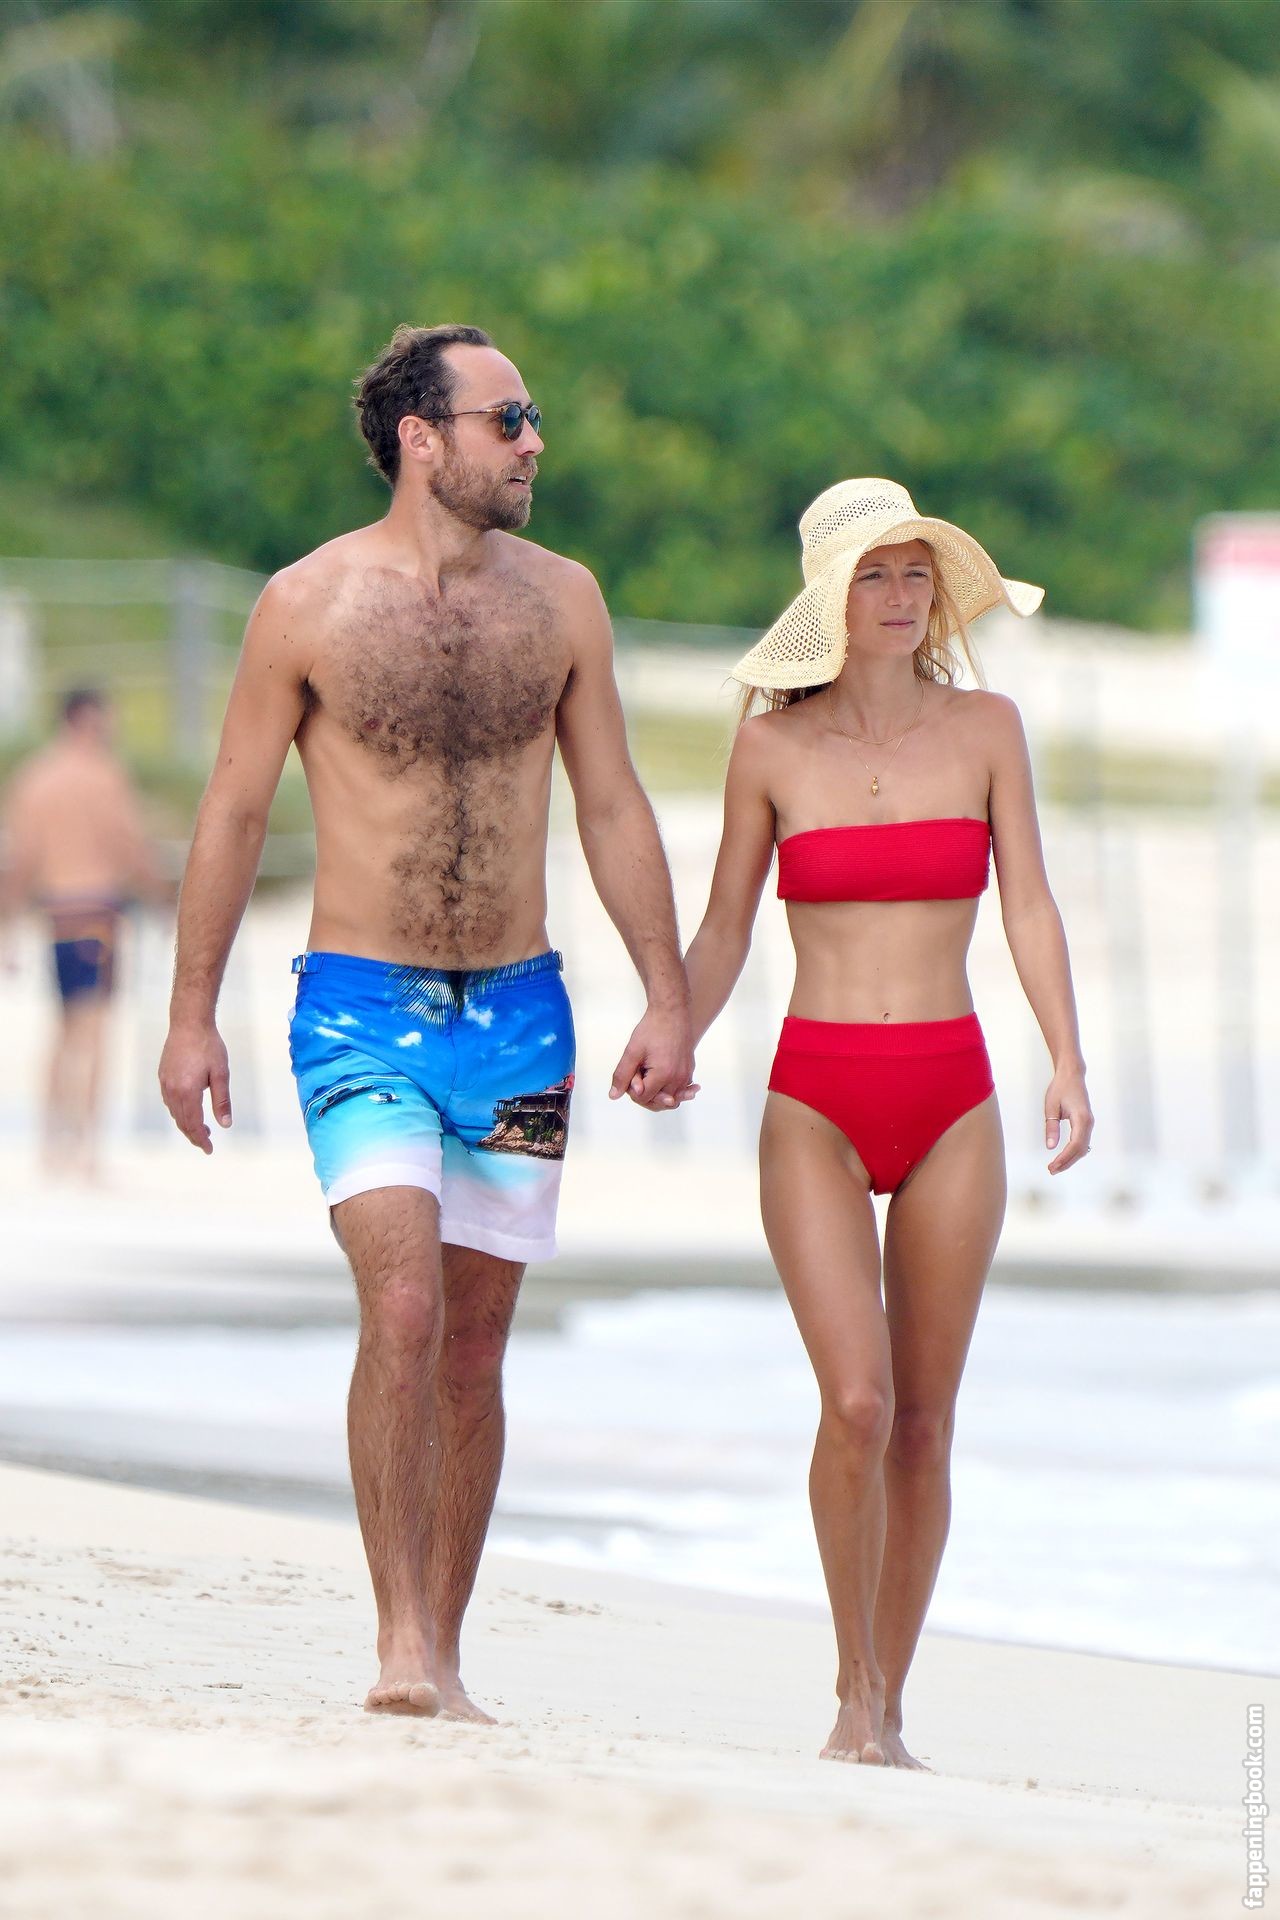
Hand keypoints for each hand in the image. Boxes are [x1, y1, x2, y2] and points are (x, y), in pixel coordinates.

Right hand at [159, 1021, 231, 1151]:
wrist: (189, 1023)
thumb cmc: (208, 1046)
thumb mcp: (221, 1074)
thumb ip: (222, 1101)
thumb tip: (225, 1124)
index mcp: (188, 1092)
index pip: (193, 1124)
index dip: (201, 1139)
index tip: (209, 1149)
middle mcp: (173, 1090)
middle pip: (182, 1121)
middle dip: (194, 1135)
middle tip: (206, 1144)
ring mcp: (165, 1083)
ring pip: (174, 1113)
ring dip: (186, 1124)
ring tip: (201, 1129)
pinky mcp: (163, 1076)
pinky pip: (169, 1101)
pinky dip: (179, 1111)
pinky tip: (188, 1110)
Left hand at [609, 1006, 698, 1111]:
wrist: (671, 1013)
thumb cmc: (653, 1029)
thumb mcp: (632, 1052)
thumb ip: (622, 1075)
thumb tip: (614, 1094)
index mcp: (663, 1075)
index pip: (643, 1098)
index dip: (633, 1088)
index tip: (633, 1071)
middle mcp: (678, 1079)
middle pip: (657, 1102)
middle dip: (645, 1093)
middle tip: (640, 1073)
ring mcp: (686, 1076)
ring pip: (670, 1099)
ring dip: (658, 1093)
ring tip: (649, 1077)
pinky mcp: (689, 1071)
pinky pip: (680, 1091)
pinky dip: (671, 1091)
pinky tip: (667, 1085)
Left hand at [1045, 1065, 1092, 1174]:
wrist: (1072, 1075)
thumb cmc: (1060, 1088)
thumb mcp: (1051, 1107)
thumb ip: (1051, 1127)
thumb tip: (1050, 1147)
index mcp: (1081, 1118)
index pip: (1074, 1145)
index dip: (1064, 1158)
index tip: (1052, 1166)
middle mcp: (1089, 1122)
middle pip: (1080, 1150)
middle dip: (1066, 1162)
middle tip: (1051, 1170)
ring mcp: (1089, 1123)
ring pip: (1083, 1147)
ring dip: (1070, 1158)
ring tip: (1055, 1166)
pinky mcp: (1086, 1123)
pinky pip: (1082, 1142)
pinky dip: (1074, 1152)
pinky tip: (1065, 1157)